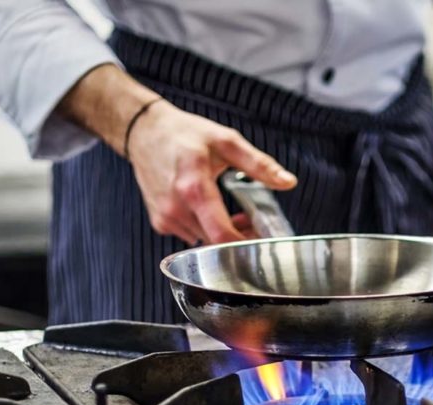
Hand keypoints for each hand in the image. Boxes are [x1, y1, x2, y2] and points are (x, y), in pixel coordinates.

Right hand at [129, 101, 295, 243]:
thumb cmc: (184, 134)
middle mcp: (176, 208)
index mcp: (194, 188)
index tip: (261, 239)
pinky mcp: (160, 222)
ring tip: (231, 213)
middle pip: (215, 242)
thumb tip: (288, 182)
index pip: (222, 235)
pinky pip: (189, 236)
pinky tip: (208, 212)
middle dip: (238, 237)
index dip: (246, 244)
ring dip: (220, 234)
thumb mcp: (226, 141)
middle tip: (250, 220)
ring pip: (203, 242)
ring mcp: (166, 218)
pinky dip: (204, 230)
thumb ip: (259, 164)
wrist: (144, 132)